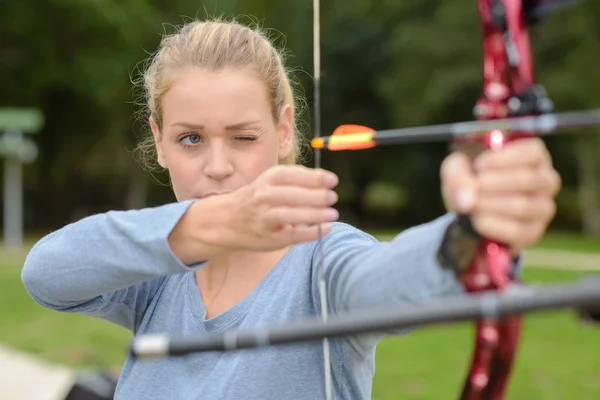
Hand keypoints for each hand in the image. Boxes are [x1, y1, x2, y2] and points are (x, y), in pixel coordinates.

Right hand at [223, 165, 339, 251]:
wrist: (226, 220)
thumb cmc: (257, 198)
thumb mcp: (271, 181)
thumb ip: (297, 179)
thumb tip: (327, 179)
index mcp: (267, 179)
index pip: (291, 176)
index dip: (313, 178)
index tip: (332, 180)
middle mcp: (263, 197)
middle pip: (291, 195)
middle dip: (315, 196)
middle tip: (333, 197)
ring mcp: (264, 218)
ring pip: (288, 215)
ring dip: (312, 214)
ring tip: (332, 214)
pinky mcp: (268, 238)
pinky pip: (290, 235)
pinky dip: (309, 233)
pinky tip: (325, 229)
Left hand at [440, 137, 560, 254]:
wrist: (469, 210)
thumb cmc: (470, 178)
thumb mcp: (457, 168)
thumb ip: (456, 173)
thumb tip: (467, 199)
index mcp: (534, 156)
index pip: (533, 152)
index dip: (505, 158)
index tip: (479, 165)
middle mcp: (546, 180)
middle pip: (528, 179)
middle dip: (493, 184)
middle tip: (473, 187)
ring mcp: (543, 208)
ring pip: (523, 206)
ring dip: (490, 205)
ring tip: (471, 204)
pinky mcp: (534, 232)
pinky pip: (517, 231)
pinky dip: (492, 225)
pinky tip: (477, 220)